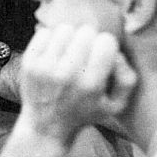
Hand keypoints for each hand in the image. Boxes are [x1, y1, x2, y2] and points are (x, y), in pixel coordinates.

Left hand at [18, 24, 136, 140]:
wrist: (46, 126)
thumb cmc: (84, 112)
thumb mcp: (116, 105)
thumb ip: (127, 79)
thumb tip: (117, 54)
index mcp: (91, 84)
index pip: (106, 41)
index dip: (106, 45)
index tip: (102, 55)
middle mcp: (67, 74)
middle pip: (86, 31)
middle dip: (89, 39)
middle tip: (85, 54)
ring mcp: (45, 68)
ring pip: (65, 29)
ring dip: (70, 38)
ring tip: (70, 53)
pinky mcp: (29, 63)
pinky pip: (44, 33)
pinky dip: (52, 39)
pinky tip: (55, 53)